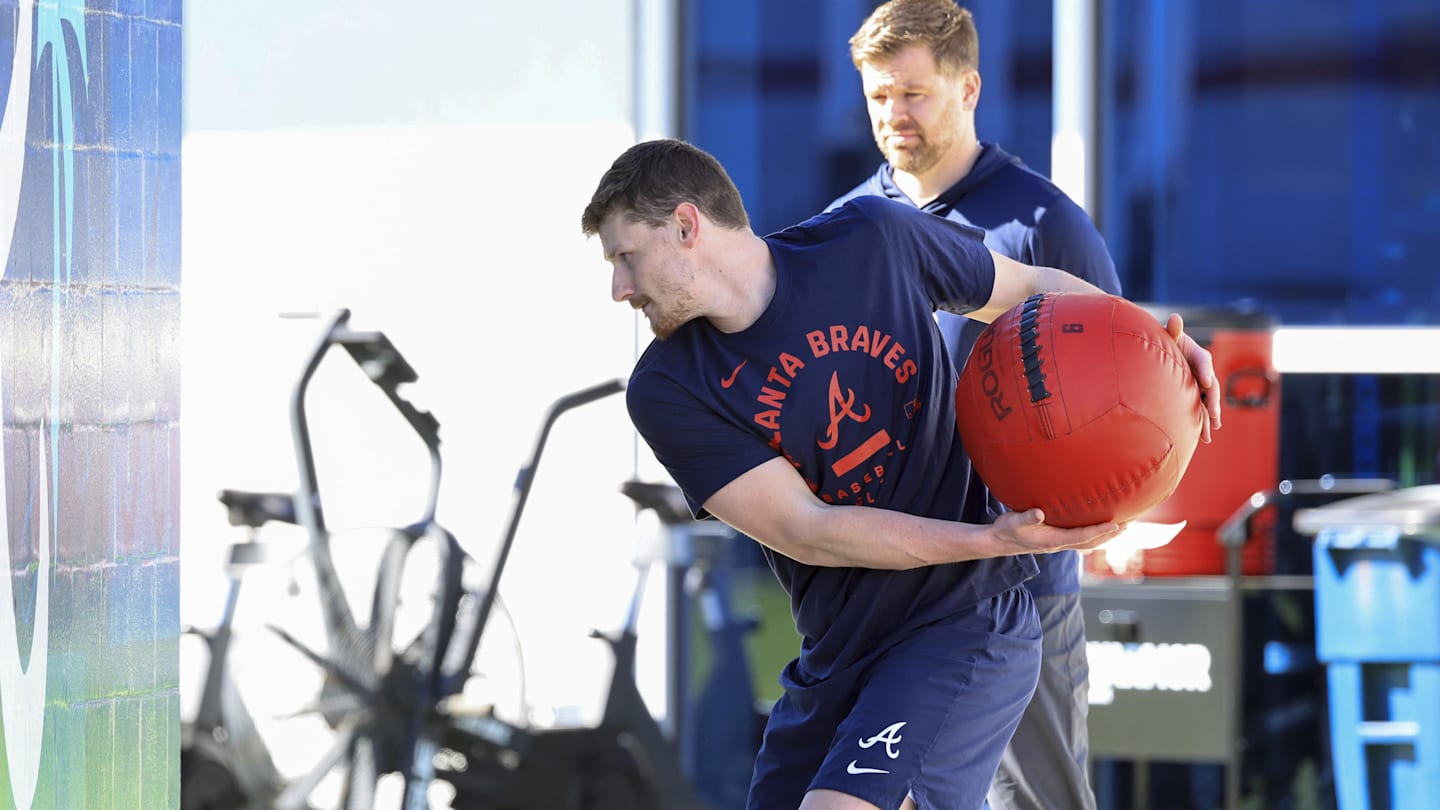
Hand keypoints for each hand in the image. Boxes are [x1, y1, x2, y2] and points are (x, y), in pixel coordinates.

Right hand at [988, 508, 1124, 554]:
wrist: (998, 542)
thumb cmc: (1006, 529)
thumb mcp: (1014, 521)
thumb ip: (1027, 517)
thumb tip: (1039, 512)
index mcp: (1053, 541)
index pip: (1083, 537)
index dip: (1100, 531)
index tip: (1117, 524)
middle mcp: (1059, 544)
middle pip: (1092, 542)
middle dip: (1110, 535)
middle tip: (1129, 525)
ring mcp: (1059, 544)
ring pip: (1088, 542)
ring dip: (1105, 536)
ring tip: (1121, 527)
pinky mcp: (1056, 540)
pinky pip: (1081, 539)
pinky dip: (1094, 534)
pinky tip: (1098, 527)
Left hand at [1165, 313, 1221, 442]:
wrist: (1166, 352)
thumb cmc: (1166, 341)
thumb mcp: (1169, 335)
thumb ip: (1172, 330)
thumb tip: (1175, 317)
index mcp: (1198, 355)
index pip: (1204, 361)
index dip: (1206, 371)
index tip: (1206, 382)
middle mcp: (1203, 371)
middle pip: (1211, 387)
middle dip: (1213, 401)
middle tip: (1213, 414)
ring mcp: (1200, 385)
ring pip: (1208, 401)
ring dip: (1210, 417)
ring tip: (1212, 432)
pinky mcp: (1195, 395)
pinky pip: (1200, 409)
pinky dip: (1203, 422)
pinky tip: (1203, 437)